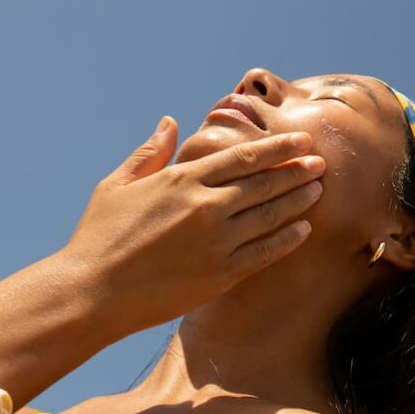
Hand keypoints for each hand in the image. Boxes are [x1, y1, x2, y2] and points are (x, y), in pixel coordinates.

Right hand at [62, 115, 324, 339]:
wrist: (92, 292)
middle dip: (297, 169)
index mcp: (182, 179)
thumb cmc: (99, 236)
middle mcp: (205, 206)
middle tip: (321, 162)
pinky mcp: (220, 274)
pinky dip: (287, 239)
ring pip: (270, 215)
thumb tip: (171, 122)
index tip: (300, 139)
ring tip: (318, 188)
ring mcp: (216, 241)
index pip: (243, 156)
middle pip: (264, 182)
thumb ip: (151, 152)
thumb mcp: (118, 183)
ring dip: (298, 200)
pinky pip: (265, 252)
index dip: (277, 147)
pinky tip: (304, 229)